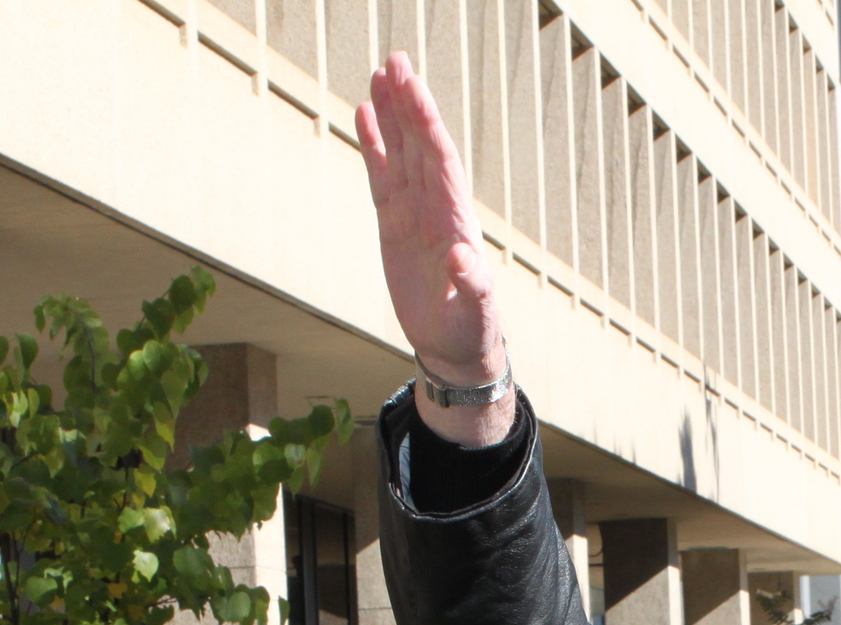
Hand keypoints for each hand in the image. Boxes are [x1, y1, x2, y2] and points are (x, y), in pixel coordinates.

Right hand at [355, 52, 513, 445]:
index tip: (412, 88)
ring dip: (392, 114)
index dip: (426, 123)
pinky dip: (374, 146)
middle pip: (421, 145)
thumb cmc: (470, 329)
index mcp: (456, 220)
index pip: (440, 160)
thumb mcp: (475, 310)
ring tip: (380, 74)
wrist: (455, 347)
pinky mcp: (394, 224)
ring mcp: (415, 212)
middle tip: (396, 61)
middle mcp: (437, 207)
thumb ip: (472, 284)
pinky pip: (382, 176)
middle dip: (409, 104)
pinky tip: (364, 115)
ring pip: (402, 152)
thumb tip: (463, 258)